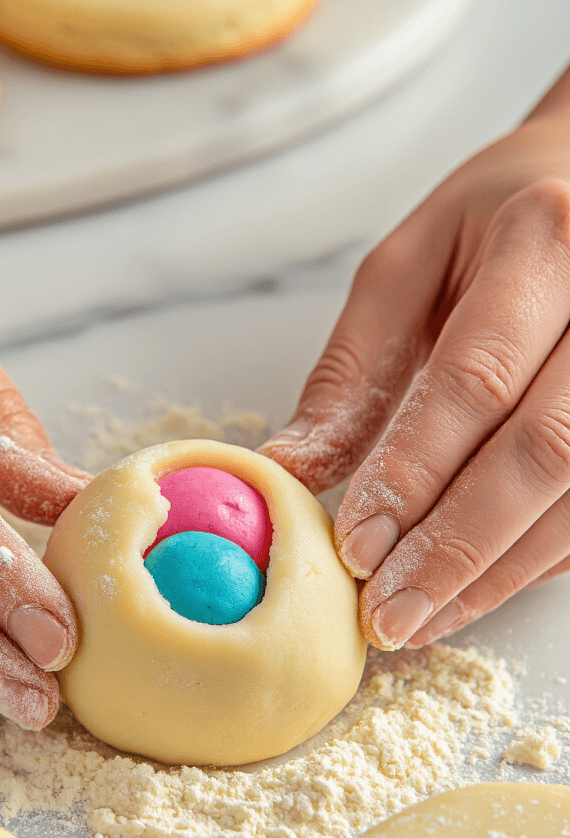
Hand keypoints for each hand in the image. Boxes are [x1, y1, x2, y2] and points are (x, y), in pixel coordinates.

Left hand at [262, 74, 569, 649]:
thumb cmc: (499, 219)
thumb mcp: (408, 265)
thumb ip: (355, 370)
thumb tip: (293, 470)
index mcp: (543, 243)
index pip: (476, 380)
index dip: (414, 473)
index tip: (355, 547)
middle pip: (545, 450)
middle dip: (459, 547)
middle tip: (388, 615)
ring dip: (497, 572)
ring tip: (421, 618)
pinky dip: (534, 561)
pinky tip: (476, 590)